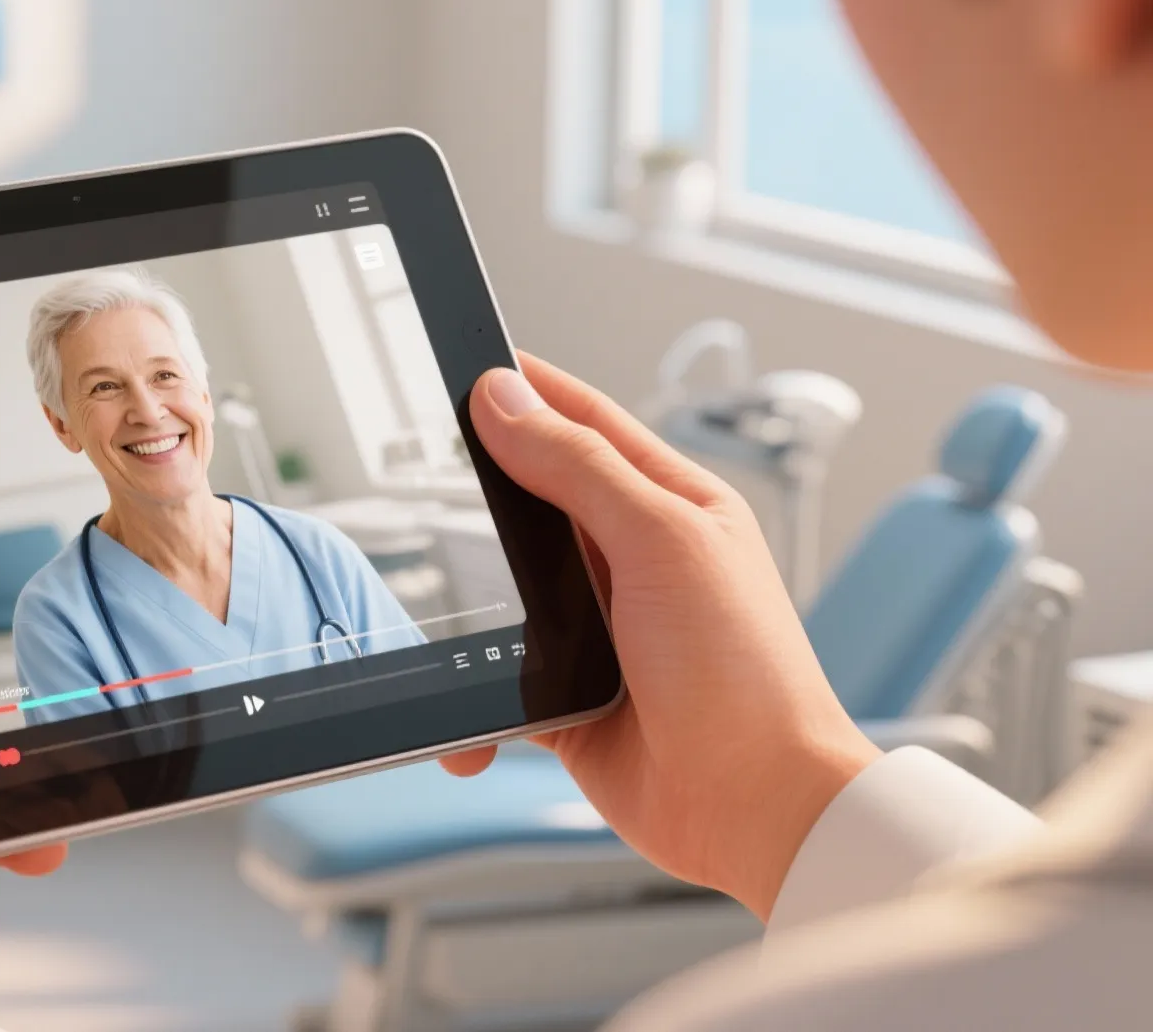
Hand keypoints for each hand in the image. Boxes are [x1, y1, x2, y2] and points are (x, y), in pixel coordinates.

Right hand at [438, 355, 879, 920]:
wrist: (756, 809)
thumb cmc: (743, 675)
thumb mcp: (660, 540)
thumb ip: (578, 466)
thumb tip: (504, 398)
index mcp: (672, 505)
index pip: (585, 420)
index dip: (525, 387)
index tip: (462, 361)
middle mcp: (633, 561)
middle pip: (534, 497)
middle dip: (478, 485)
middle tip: (414, 459)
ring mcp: (599, 630)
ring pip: (504, 586)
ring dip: (471, 594)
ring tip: (432, 583)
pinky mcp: (566, 696)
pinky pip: (495, 677)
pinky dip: (470, 687)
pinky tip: (460, 690)